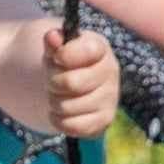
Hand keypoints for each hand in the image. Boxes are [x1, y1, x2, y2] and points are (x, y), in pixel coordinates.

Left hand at [46, 26, 118, 140]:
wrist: (71, 87)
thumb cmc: (64, 64)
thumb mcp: (55, 50)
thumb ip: (53, 42)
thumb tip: (52, 37)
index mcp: (100, 48)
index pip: (86, 51)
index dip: (65, 56)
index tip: (57, 57)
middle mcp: (111, 71)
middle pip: (72, 83)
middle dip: (54, 83)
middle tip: (53, 81)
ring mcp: (111, 97)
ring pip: (68, 107)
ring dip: (54, 102)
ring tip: (59, 95)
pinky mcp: (105, 120)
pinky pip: (73, 126)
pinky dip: (58, 120)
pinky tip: (60, 112)